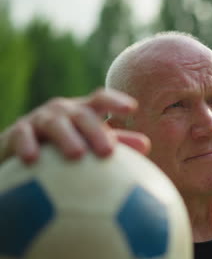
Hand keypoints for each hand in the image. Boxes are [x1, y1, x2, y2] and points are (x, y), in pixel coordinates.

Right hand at [0, 88, 150, 163]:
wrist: (25, 147)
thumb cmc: (68, 144)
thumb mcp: (91, 141)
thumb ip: (118, 142)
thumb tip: (147, 144)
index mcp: (85, 110)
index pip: (102, 99)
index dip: (116, 101)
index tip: (132, 109)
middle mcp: (64, 110)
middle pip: (82, 115)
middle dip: (96, 131)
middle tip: (108, 151)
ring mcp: (41, 119)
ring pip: (55, 124)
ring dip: (66, 138)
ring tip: (78, 155)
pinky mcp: (18, 131)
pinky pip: (22, 136)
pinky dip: (27, 145)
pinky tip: (33, 159)